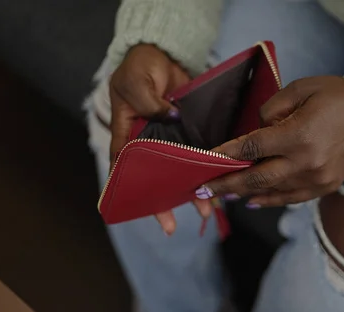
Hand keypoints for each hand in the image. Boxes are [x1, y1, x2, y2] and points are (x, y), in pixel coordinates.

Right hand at [109, 44, 210, 234]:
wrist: (165, 53)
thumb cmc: (141, 66)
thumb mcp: (136, 82)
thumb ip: (150, 103)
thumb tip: (172, 118)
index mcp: (128, 133)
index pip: (124, 166)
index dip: (127, 189)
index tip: (134, 209)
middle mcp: (150, 142)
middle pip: (155, 178)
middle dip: (163, 201)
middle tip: (171, 224)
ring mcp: (172, 138)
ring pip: (180, 171)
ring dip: (191, 190)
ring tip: (205, 210)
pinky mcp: (191, 132)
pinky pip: (199, 155)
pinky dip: (207, 168)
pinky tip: (219, 183)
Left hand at [204, 76, 343, 206]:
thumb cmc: (334, 96)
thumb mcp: (300, 89)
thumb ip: (271, 111)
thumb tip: (255, 133)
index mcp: (300, 135)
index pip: (252, 147)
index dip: (225, 154)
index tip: (204, 160)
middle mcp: (307, 162)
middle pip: (257, 178)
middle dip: (227, 184)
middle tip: (203, 189)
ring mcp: (317, 178)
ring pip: (272, 191)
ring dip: (244, 193)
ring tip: (221, 194)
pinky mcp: (325, 186)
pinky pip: (291, 198)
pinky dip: (269, 200)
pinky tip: (251, 201)